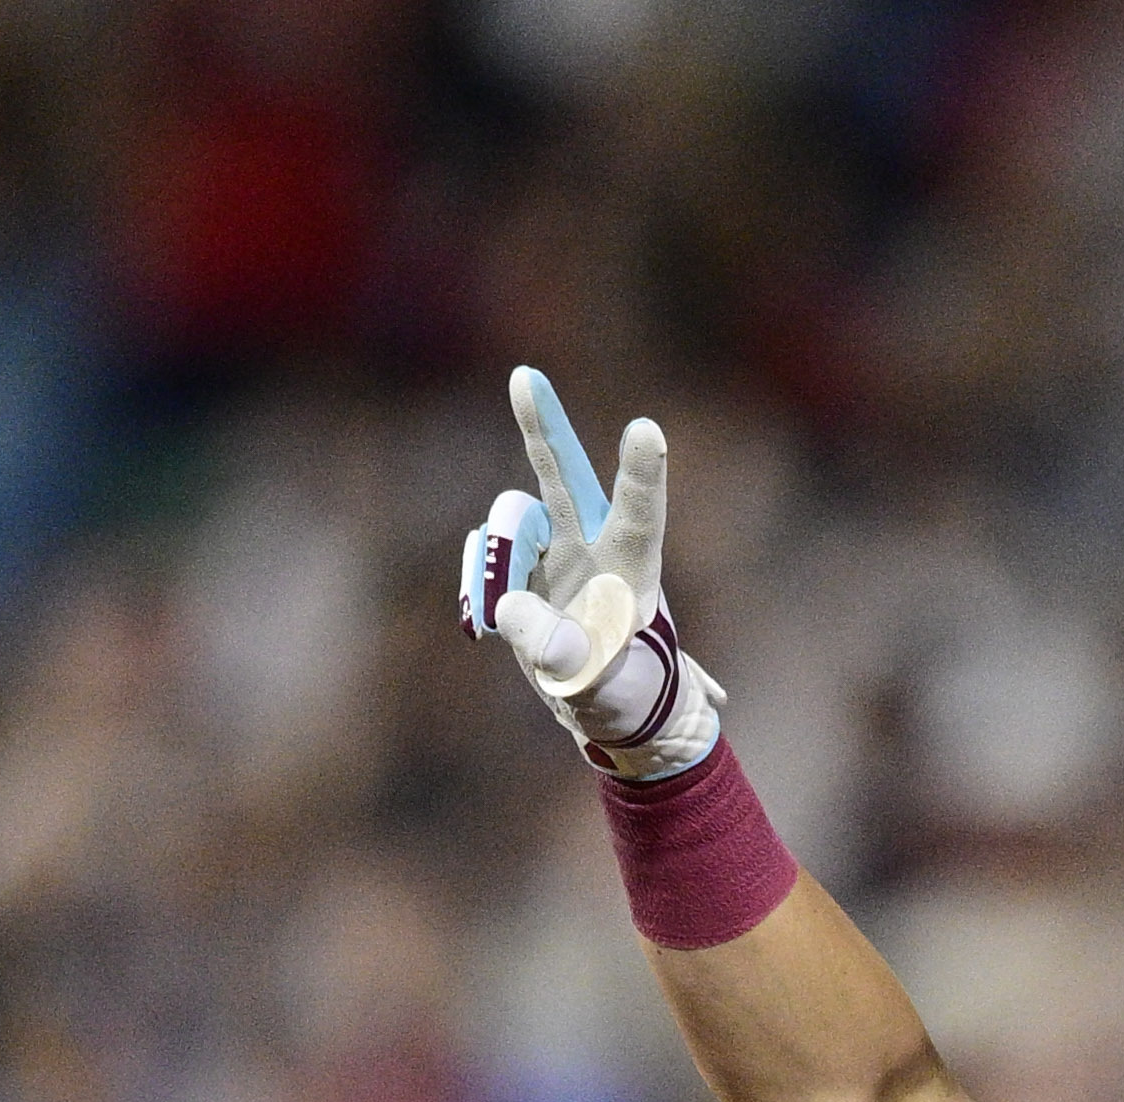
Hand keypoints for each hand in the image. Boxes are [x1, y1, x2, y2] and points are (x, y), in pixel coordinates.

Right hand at [458, 367, 725, 780]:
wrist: (606, 703)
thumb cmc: (622, 695)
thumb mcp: (598, 687)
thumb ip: (563, 653)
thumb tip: (511, 608)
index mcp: (631, 573)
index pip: (641, 518)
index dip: (641, 476)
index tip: (646, 430)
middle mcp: (593, 548)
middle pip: (567, 478)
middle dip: (544, 428)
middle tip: (524, 378)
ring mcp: (554, 551)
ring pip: (510, 518)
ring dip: (497, 560)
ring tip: (497, 621)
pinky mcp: (521, 564)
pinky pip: (482, 552)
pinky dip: (478, 582)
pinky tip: (489, 623)